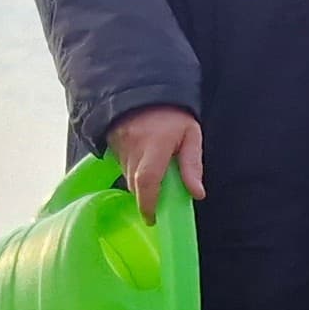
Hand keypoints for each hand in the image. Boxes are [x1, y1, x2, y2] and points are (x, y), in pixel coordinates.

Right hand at [105, 105, 205, 224]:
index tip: (153, 218)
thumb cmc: (172, 114)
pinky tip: (144, 162)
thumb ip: (192, 164)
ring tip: (156, 173)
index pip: (148, 180)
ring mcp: (119, 148)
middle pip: (136, 184)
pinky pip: (122, 168)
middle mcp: (133, 148)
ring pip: (128, 178)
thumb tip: (197, 194)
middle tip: (160, 200)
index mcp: (155, 144)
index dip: (149, 203)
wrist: (143, 90)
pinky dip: (133, 172)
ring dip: (141, 184)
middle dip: (147, 197)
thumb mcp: (191, 134)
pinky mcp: (111, 147)